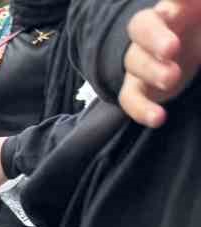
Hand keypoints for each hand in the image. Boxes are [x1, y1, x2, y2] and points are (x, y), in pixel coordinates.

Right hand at [120, 0, 200, 126]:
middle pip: (142, 26)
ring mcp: (142, 58)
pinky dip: (141, 108)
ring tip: (172, 79)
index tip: (181, 0)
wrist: (184, 57)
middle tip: (171, 49)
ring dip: (152, 71)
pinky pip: (130, 97)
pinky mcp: (139, 86)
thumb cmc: (199, 35)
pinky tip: (158, 118)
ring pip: (135, 61)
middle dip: (154, 38)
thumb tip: (194, 10)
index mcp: (177, 8)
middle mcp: (155, 30)